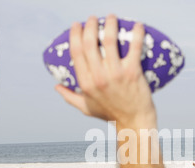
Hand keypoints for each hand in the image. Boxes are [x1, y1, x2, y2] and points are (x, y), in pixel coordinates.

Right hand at [55, 15, 155, 129]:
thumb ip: (70, 97)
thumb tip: (56, 87)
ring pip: (110, 40)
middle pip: (90, 43)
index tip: (77, 25)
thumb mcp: (86, 108)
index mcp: (85, 83)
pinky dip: (137, 33)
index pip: (76, 52)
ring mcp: (116, 74)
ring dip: (110, 24)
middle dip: (90, 25)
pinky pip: (134, 47)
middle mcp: (98, 77)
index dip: (75, 34)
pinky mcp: (133, 72)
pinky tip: (138, 25)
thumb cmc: (110, 114)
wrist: (134, 122)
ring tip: (111, 17)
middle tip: (93, 18)